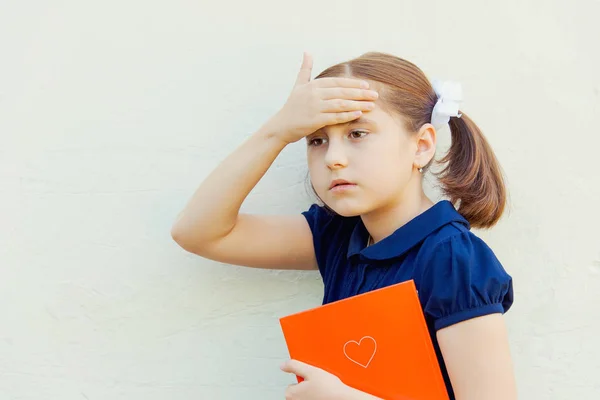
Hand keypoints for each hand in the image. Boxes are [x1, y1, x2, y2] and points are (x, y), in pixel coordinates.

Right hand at [264, 52, 378, 144]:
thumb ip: (305, 69)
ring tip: (371, 105)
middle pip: (342, 92)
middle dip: (360, 93)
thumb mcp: (298, 85)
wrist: (281, 126)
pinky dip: (348, 115)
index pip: (338, 82)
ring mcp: (315, 107)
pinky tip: (358, 114)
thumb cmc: (292, 106)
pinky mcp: (315, 120)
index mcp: (313, 85)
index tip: (367, 85)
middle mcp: (314, 94)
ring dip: (358, 104)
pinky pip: (335, 117)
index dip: (353, 84)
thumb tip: (307, 52)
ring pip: (341, 104)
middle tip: (375, 95)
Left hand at [280, 359, 352, 399]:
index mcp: (290, 394)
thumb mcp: (310, 370)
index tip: (310, 380)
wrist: (342, 399)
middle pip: (298, 392)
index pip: (291, 385)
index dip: (302, 380)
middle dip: (306, 388)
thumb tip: (283, 365)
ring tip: (322, 390)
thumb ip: (294, 366)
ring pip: (305, 397)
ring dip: (311, 393)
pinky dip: (316, 398)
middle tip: (318, 384)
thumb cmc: (328, 388)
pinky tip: (324, 395)